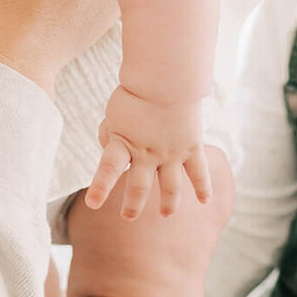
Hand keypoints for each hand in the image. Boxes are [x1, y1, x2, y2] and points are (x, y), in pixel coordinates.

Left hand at [88, 87, 209, 219]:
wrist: (166, 78)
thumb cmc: (135, 92)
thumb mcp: (113, 113)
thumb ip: (110, 134)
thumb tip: (111, 147)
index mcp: (123, 143)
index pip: (108, 170)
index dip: (100, 188)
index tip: (93, 204)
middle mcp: (147, 154)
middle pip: (139, 188)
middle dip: (133, 205)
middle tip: (128, 217)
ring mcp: (171, 153)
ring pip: (170, 187)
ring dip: (168, 203)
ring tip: (167, 215)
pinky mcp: (191, 147)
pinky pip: (198, 172)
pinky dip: (203, 187)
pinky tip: (204, 201)